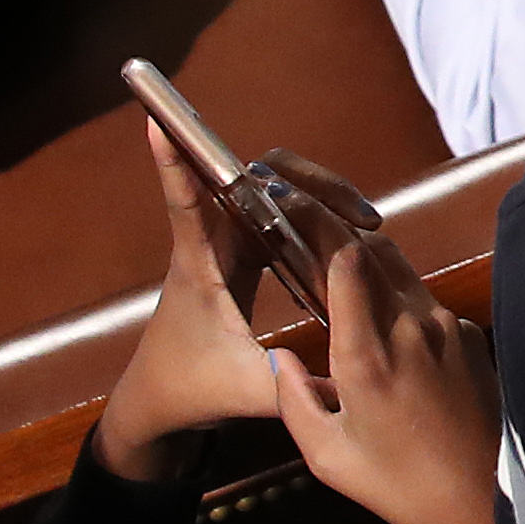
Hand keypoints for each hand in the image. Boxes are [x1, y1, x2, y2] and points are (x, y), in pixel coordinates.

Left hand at [93, 124, 342, 478]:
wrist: (160, 400)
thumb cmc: (189, 390)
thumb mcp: (243, 392)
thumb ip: (292, 389)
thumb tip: (351, 389)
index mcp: (198, 268)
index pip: (184, 205)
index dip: (173, 164)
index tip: (159, 123)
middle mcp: (210, 245)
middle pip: (250, 182)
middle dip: (306, 180)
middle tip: (358, 209)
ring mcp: (226, 246)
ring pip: (271, 193)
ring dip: (317, 193)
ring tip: (365, 220)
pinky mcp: (242, 256)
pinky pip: (281, 217)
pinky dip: (315, 215)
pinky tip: (350, 235)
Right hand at [266, 171, 508, 523]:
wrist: (491, 502)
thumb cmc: (402, 488)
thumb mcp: (330, 458)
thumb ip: (295, 402)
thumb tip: (278, 359)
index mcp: (368, 355)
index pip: (345, 261)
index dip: (317, 232)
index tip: (288, 215)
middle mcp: (411, 327)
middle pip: (372, 252)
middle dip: (334, 231)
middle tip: (301, 218)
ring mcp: (448, 327)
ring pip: (401, 272)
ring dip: (367, 262)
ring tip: (335, 262)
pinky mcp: (471, 337)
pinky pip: (425, 303)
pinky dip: (398, 298)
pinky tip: (383, 321)